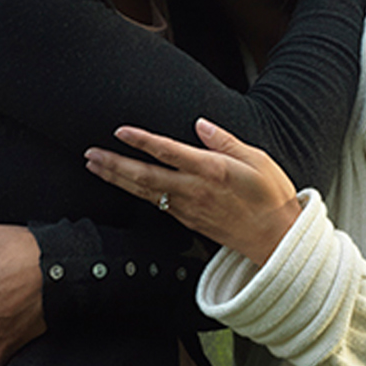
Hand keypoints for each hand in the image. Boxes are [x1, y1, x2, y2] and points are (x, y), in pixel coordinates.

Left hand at [85, 118, 301, 265]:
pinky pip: (154, 204)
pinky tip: (122, 185)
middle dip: (114, 164)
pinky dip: (134, 193)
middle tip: (89, 153)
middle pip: (145, 176)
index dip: (142, 141)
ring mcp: (188, 208)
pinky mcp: (187, 220)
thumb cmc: (271, 198)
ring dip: (116, 179)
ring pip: (144, 192)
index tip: (120, 131)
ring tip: (94, 166)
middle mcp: (194, 190)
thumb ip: (225, 141)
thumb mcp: (257, 160)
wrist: (276, 241)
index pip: (169, 152)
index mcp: (211, 171)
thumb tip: (201, 124)